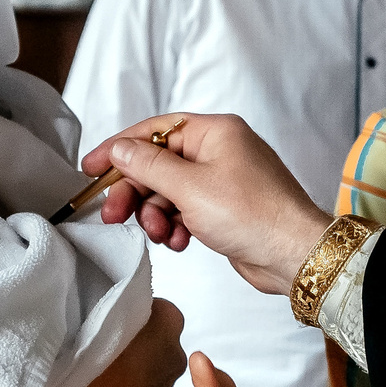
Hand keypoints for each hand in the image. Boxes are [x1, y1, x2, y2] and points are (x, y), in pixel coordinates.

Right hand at [80, 114, 333, 296]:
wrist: (295, 255)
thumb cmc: (253, 215)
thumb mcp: (190, 187)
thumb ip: (149, 166)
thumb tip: (120, 149)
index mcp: (214, 132)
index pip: (153, 131)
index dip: (118, 149)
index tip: (91, 169)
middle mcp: (219, 151)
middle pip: (158, 164)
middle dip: (135, 191)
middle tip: (114, 215)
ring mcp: (223, 181)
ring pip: (169, 192)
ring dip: (155, 214)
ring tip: (158, 234)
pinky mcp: (224, 210)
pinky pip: (185, 211)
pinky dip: (174, 226)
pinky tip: (178, 241)